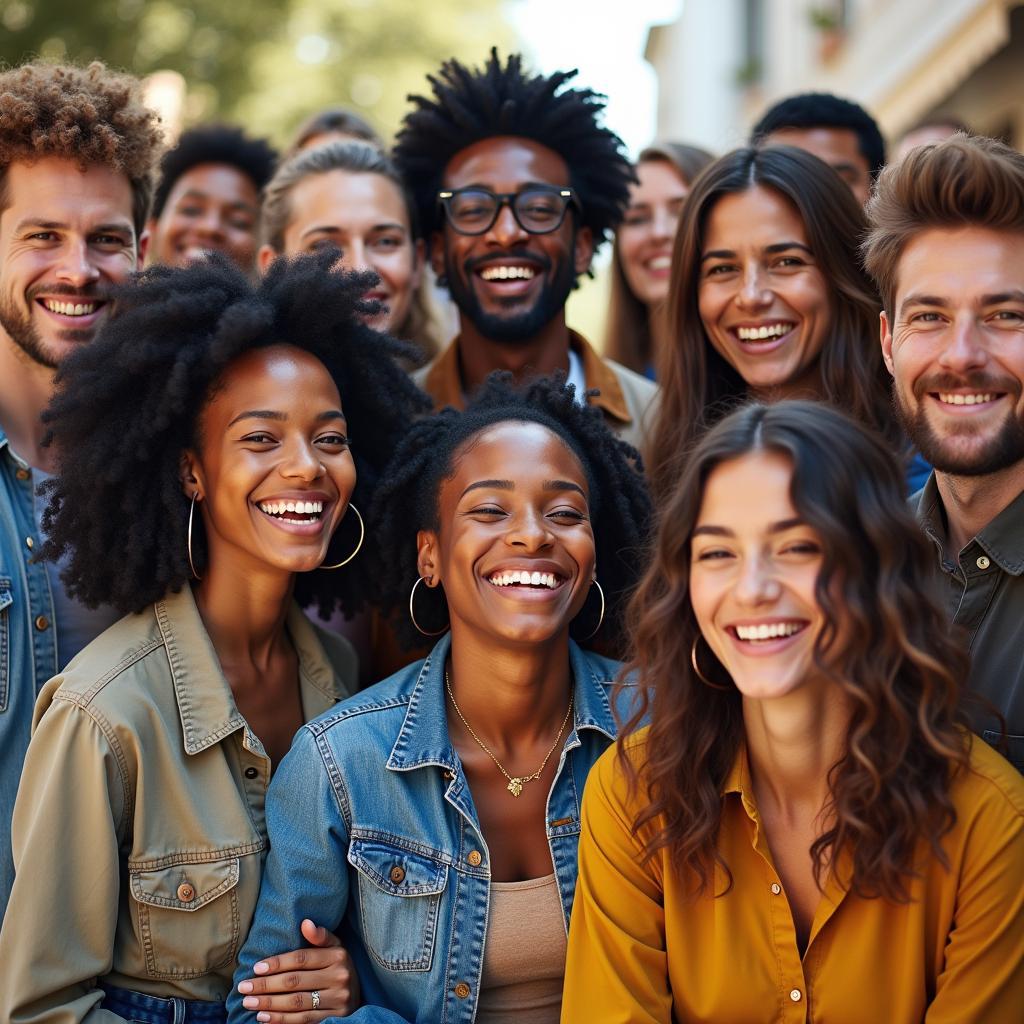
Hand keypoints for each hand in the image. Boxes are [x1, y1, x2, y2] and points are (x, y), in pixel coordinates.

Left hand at [237, 919, 359, 1021]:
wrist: (358, 996)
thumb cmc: (338, 967)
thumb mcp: (335, 947)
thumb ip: (320, 936)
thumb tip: (305, 922)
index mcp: (338, 955)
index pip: (301, 958)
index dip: (277, 963)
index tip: (255, 968)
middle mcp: (339, 977)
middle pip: (295, 981)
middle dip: (266, 985)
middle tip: (244, 987)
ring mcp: (337, 1000)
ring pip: (296, 1002)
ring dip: (269, 1004)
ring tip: (249, 1003)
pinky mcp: (334, 1019)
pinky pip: (303, 1020)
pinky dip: (281, 1020)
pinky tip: (263, 1018)